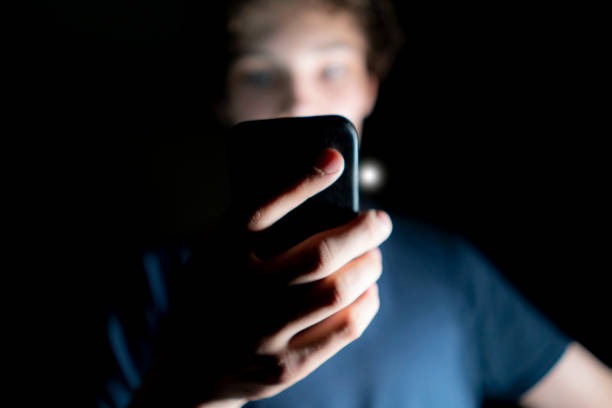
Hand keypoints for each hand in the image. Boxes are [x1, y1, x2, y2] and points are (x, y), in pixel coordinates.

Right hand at [139, 148, 391, 406]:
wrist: (189, 367)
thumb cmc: (213, 294)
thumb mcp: (215, 252)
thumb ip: (253, 223)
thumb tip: (317, 182)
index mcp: (218, 257)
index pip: (261, 208)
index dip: (302, 181)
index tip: (334, 159)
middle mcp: (241, 294)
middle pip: (318, 255)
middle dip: (362, 231)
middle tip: (380, 221)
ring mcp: (263, 336)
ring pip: (337, 292)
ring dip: (368, 267)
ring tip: (373, 256)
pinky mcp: (285, 367)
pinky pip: (343, 329)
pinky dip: (365, 303)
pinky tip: (367, 291)